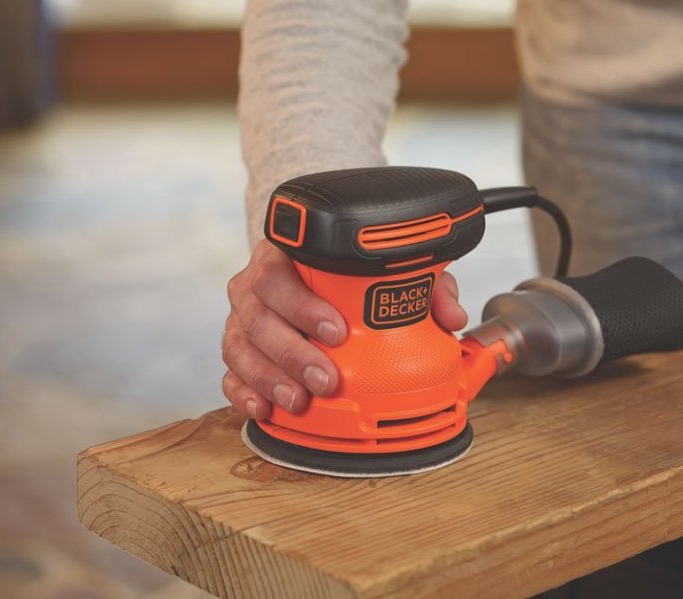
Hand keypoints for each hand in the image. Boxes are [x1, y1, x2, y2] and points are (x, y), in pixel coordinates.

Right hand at [223, 239, 467, 417]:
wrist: (308, 270)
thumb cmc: (345, 272)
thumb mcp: (386, 270)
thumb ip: (421, 285)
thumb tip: (451, 317)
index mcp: (284, 257)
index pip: (277, 273)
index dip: (301, 304)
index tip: (337, 330)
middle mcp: (255, 287)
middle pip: (257, 316)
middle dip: (291, 352)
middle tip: (326, 378)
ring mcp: (243, 320)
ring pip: (239, 348)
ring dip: (270, 378)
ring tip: (300, 401)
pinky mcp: (238, 352)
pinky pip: (230, 374)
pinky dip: (245, 394)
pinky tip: (267, 410)